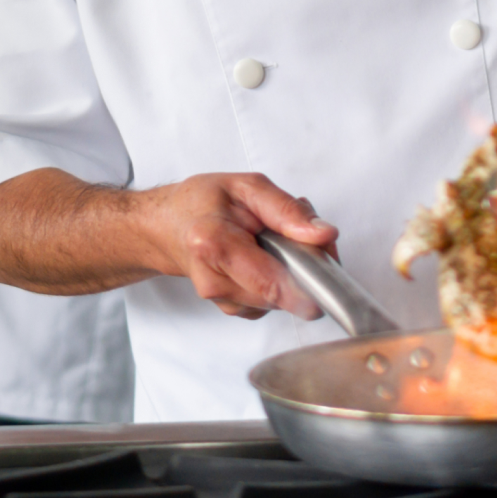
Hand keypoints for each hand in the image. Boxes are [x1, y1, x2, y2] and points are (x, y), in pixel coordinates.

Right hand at [128, 174, 336, 319]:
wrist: (168, 227)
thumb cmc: (203, 202)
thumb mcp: (247, 187)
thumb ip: (287, 210)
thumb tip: (323, 235)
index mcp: (214, 244)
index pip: (272, 284)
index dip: (309, 283)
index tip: (328, 267)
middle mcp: (213, 281)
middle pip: (283, 294)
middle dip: (304, 267)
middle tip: (301, 237)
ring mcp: (222, 300)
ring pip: (282, 300)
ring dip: (291, 273)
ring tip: (274, 243)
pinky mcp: (232, 310)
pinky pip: (272, 303)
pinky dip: (278, 282)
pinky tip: (264, 259)